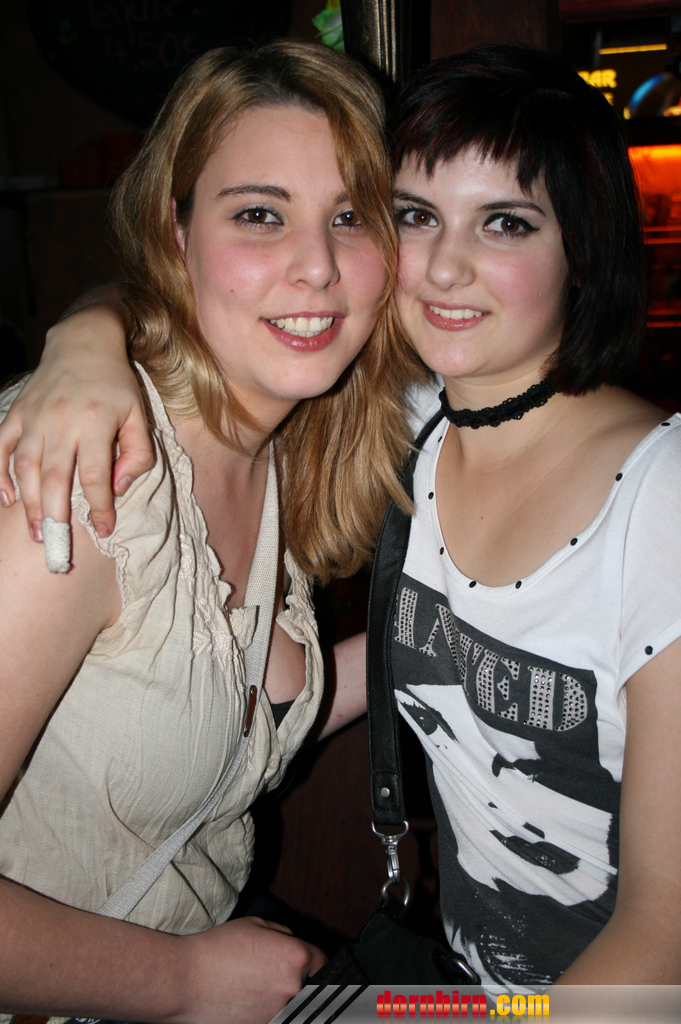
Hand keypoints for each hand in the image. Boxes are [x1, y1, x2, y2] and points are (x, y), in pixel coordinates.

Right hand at [0, 308, 153, 541]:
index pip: (95, 475)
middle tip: (58, 547)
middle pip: (56, 477)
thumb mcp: (139, 415)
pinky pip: (1, 447)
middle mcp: (62, 422)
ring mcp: (35, 418)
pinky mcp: (17, 414)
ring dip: (30, 504)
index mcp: (97, 422)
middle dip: (57, 516)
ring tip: (38, 533)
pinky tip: (7, 500)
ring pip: (27, 467)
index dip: (98, 507)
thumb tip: (119, 488)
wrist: (82, 342)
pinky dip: (0, 475)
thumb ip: (138, 454)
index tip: (103, 529)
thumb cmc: (116, 385)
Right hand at [177, 916, 325, 1023]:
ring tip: (253, 985)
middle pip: (306, 985)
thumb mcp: (256, 925)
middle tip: (267, 972)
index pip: (321, 962)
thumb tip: (295, 944)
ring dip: (278, 996)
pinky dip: (263, 1009)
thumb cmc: (216, 950)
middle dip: (292, 978)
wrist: (184, 981)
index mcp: (295, 957)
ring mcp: (277, 1013)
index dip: (311, 960)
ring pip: (289, 1003)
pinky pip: (272, 1016)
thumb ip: (284, 935)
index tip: (305, 964)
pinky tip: (245, 998)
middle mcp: (292, 988)